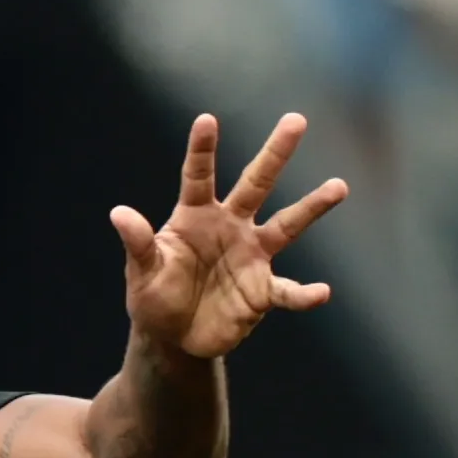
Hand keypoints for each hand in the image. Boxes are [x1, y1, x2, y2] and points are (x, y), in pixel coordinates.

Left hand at [117, 113, 345, 361]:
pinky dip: (305, 293)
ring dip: (311, 207)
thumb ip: (138, 243)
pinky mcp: (264, 291)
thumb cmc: (154, 296)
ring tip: (339, 186)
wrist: (173, 337)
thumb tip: (118, 213)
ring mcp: (252, 256)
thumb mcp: (142, 271)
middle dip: (275, 153)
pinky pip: (289, 291)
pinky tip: (321, 292)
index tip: (206, 119)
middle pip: (256, 183)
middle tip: (296, 120)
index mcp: (196, 217)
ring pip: (287, 225)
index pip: (198, 177)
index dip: (202, 149)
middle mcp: (231, 227)